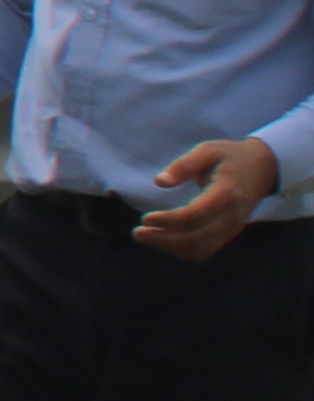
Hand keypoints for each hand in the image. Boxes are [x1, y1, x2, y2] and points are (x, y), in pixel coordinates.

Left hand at [139, 134, 284, 263]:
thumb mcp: (208, 151)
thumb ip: (184, 165)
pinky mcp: (228, 234)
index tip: (145, 218)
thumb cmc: (230, 157)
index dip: (170, 220)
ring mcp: (232, 228)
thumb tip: (159, 182)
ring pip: (201, 249)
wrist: (263, 169)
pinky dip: (181, 249)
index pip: (198, 214)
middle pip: (198, 238)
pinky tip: (162, 238)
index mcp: (227, 193)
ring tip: (145, 236)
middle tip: (137, 233)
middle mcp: (233, 216)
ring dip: (171, 247)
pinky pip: (205, 249)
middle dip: (165, 240)